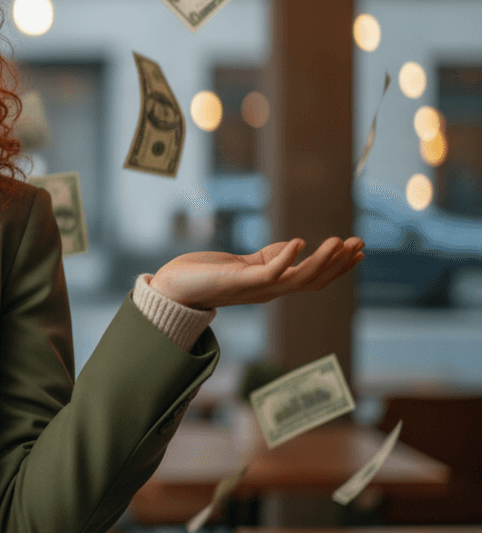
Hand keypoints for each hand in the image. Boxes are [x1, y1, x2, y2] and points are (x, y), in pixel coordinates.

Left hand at [148, 236, 365, 310]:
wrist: (173, 288)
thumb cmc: (205, 275)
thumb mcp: (245, 264)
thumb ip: (270, 258)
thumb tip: (295, 246)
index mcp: (272, 286)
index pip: (313, 279)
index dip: (337, 267)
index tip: (358, 250)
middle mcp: (268, 292)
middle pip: (314, 281)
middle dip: (338, 263)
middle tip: (360, 243)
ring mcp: (255, 288)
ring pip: (298, 279)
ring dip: (321, 261)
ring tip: (339, 241)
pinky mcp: (239, 282)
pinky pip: (269, 272)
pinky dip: (285, 258)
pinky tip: (298, 242)